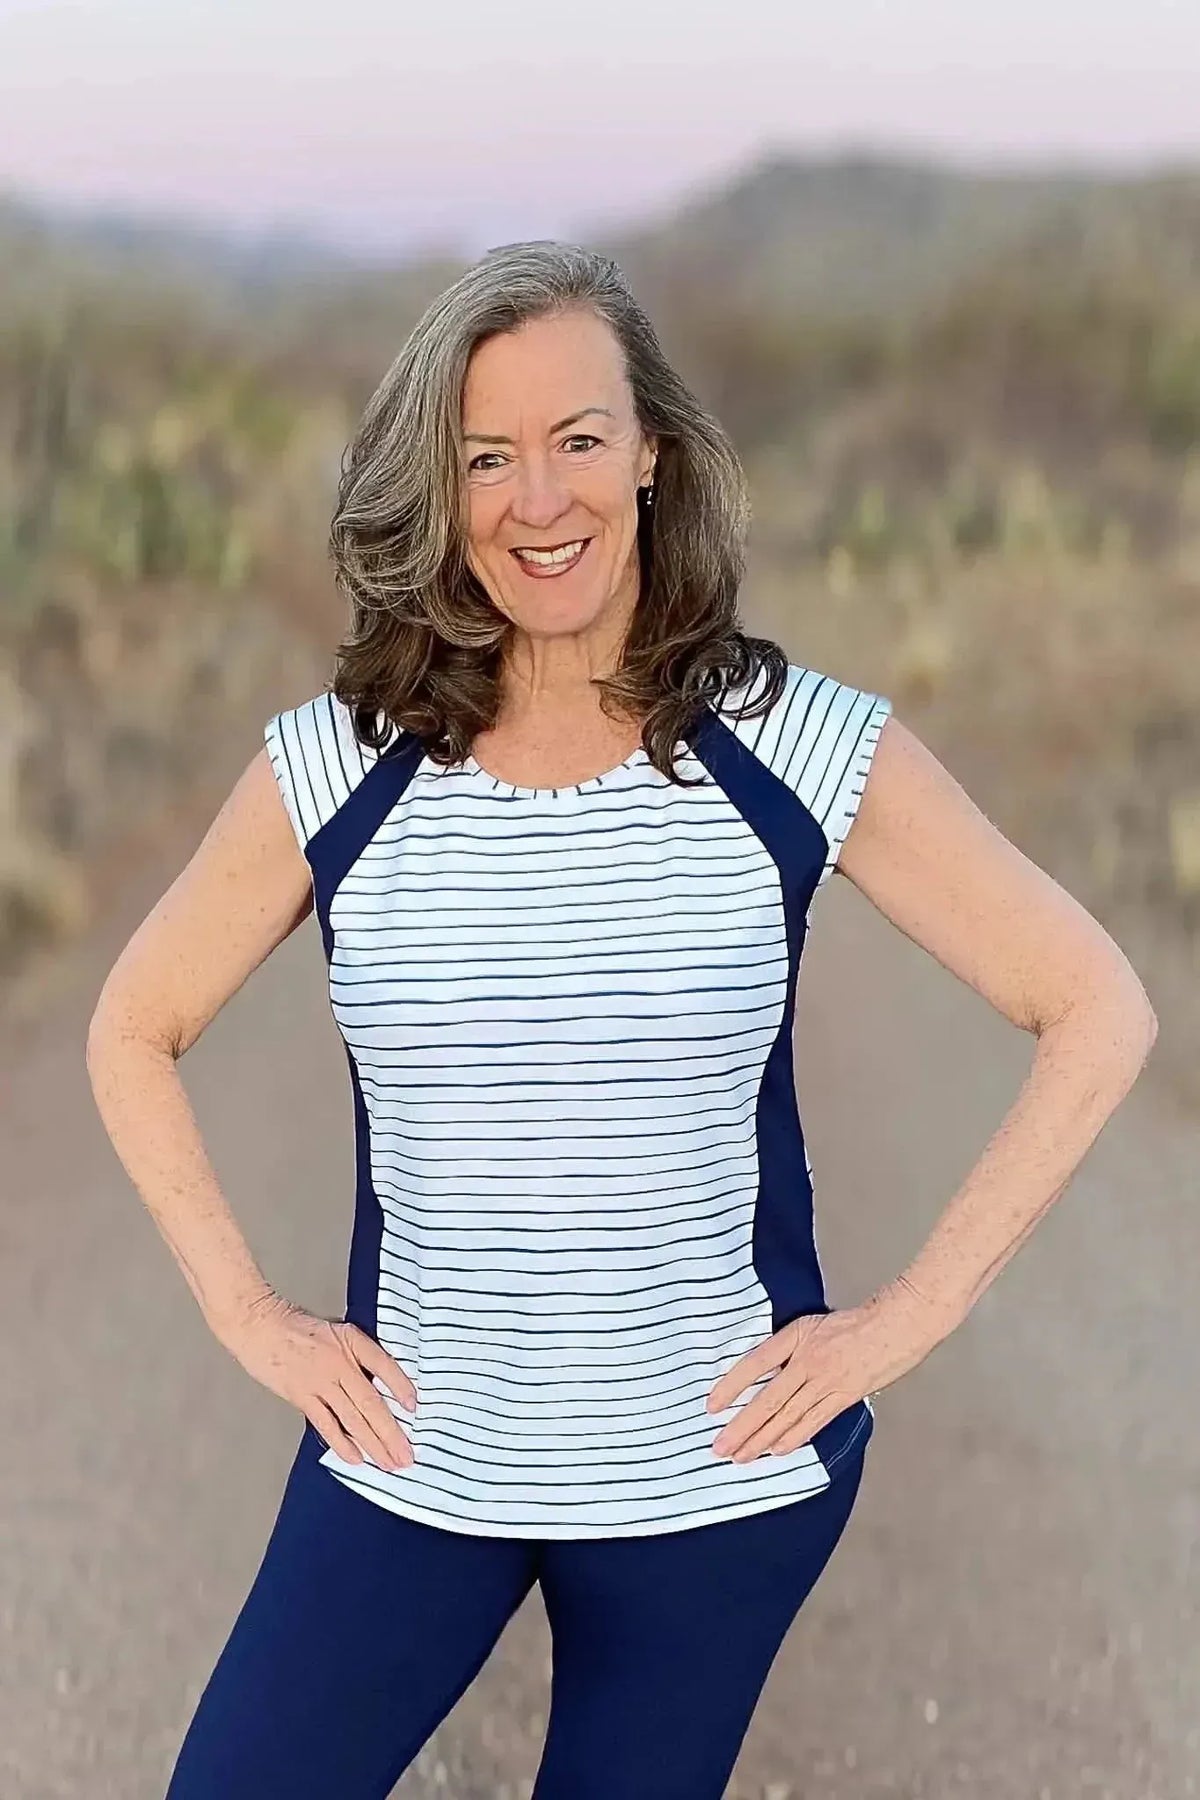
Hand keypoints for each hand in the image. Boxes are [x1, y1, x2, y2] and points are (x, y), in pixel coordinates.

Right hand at [214, 1287, 417, 1470]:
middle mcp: (340, 1363)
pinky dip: (342, 1443)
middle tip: (407, 1456)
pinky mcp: (302, 1397)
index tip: (414, 1408)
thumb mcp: (335, 1330)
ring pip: (353, 1419)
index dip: (401, 1387)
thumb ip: (356, 1353)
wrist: (259, 1325)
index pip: (385, 1365)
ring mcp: (320, 1382)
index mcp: (351, 1341)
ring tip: (389, 1463)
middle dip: (392, 1433)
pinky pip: (326, 1425)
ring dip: (373, 1444)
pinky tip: (356, 1458)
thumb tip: (379, 1382)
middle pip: (372, 1403)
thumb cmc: (295, 1326)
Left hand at [705, 1277, 954, 1461]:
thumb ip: (792, 1347)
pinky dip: (793, 1438)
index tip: (712, 1406)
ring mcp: (827, 1380)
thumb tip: (767, 1374)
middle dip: (741, 1427)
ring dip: (761, 1439)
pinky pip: (813, 1422)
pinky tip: (776, 1450)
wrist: (899, 1323)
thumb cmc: (860, 1321)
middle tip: (718, 1448)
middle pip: (767, 1400)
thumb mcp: (815, 1323)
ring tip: (740, 1456)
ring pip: (787, 1416)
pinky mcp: (845, 1396)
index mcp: (797, 1336)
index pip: (754, 1364)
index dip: (731, 1386)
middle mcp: (808, 1360)